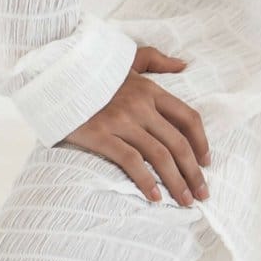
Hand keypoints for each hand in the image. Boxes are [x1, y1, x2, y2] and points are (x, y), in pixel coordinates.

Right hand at [58, 44, 211, 207]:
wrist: (54, 77)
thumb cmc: (92, 72)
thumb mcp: (127, 58)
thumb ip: (156, 60)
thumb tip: (184, 64)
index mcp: (150, 90)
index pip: (188, 118)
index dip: (201, 142)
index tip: (207, 162)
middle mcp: (141, 105)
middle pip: (178, 143)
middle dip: (194, 172)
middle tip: (202, 194)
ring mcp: (121, 120)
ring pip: (159, 155)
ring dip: (176, 182)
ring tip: (184, 201)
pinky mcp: (101, 135)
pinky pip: (131, 161)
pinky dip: (146, 181)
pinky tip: (154, 197)